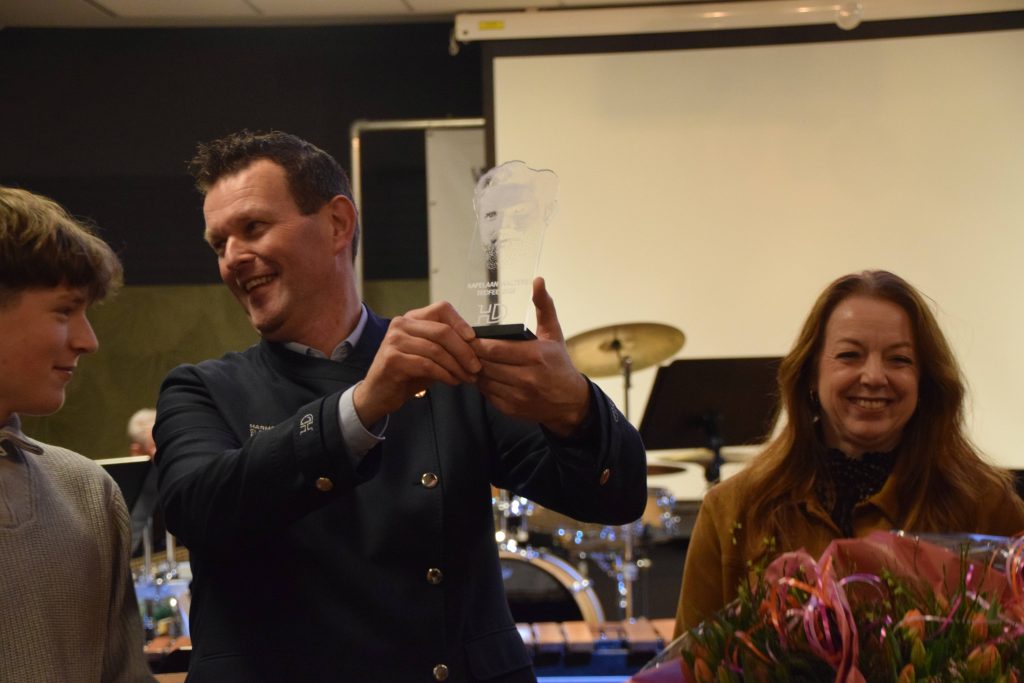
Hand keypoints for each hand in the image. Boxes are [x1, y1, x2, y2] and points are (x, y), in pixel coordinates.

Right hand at [354, 302, 479, 424]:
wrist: (378, 394)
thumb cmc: (407, 373)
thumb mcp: (429, 355)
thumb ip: (446, 346)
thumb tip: (475, 345)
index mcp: (411, 319)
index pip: (442, 309)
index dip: (461, 323)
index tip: (474, 340)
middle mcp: (401, 324)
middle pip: (442, 331)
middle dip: (464, 351)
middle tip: (476, 367)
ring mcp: (394, 341)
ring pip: (437, 350)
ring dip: (457, 367)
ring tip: (467, 377)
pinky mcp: (392, 359)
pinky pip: (427, 365)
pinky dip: (444, 375)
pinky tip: (452, 381)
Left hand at [472, 277, 588, 436]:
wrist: (571, 402)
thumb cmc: (559, 364)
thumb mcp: (553, 333)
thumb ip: (543, 306)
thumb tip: (538, 281)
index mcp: (536, 356)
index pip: (495, 349)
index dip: (478, 343)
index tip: (470, 336)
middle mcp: (528, 378)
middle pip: (485, 364)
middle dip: (472, 355)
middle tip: (463, 347)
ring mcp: (519, 396)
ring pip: (483, 380)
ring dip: (474, 370)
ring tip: (470, 360)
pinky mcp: (512, 409)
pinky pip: (487, 394)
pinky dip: (481, 384)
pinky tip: (482, 375)